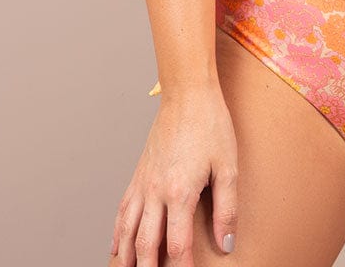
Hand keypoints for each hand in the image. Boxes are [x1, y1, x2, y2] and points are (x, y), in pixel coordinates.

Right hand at [109, 83, 237, 266]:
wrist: (187, 94)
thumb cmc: (210, 125)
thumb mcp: (228, 166)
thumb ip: (227, 209)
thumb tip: (226, 243)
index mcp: (179, 193)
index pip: (177, 247)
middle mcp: (155, 193)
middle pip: (146, 247)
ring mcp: (143, 184)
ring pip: (127, 233)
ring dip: (127, 259)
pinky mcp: (138, 175)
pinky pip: (122, 211)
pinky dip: (117, 234)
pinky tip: (116, 247)